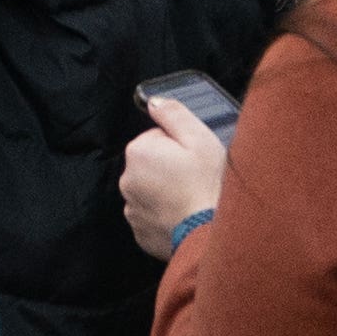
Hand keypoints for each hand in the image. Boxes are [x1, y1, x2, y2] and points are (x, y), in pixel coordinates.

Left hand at [120, 96, 228, 256]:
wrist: (209, 235)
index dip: (179, 145)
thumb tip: (154, 101)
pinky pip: (153, 215)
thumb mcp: (199, 138)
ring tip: (191, 198)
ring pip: (152, 190)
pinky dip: (166, 214)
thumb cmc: (207, 185)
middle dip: (170, 168)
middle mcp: (127, 180)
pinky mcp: (140, 232)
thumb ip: (173, 114)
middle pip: (152, 164)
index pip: (157, 138)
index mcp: (138, 152)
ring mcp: (132, 209)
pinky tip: (185, 215)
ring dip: (167, 191)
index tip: (193, 158)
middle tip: (195, 178)